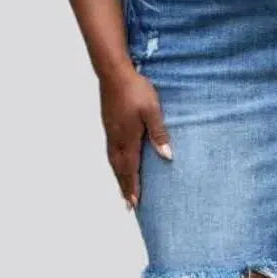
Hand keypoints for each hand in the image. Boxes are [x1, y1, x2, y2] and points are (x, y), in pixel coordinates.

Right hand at [99, 66, 172, 209]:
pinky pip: (111, 152)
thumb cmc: (135, 89)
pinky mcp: (109, 125)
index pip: (131, 169)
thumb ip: (159, 134)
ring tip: (122, 190)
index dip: (133, 187)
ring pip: (114, 162)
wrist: (113, 71)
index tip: (134, 203)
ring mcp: (111, 132)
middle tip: (128, 205)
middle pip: (120, 170)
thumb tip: (167, 156)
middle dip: (124, 188)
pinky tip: (118, 165)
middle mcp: (116, 139)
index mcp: (128, 138)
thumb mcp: (152, 111)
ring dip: (119, 178)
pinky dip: (115, 165)